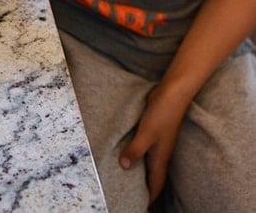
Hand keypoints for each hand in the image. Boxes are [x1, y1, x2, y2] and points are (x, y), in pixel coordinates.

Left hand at [119, 85, 186, 203]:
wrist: (172, 93)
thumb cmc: (162, 114)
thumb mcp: (147, 134)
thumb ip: (136, 150)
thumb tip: (124, 167)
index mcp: (160, 159)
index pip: (155, 186)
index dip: (149, 198)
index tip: (139, 206)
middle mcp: (159, 153)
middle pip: (151, 177)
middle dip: (142, 187)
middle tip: (128, 195)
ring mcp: (156, 142)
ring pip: (146, 162)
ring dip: (138, 170)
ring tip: (123, 176)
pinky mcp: (151, 131)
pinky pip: (142, 148)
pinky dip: (135, 153)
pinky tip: (124, 150)